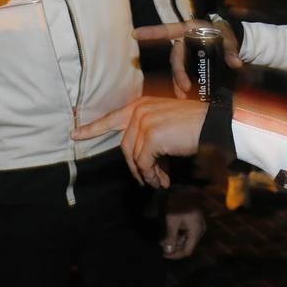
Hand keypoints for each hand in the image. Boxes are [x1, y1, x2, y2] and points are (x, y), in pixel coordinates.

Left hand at [72, 97, 207, 187]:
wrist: (213, 125)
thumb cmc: (194, 126)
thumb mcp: (166, 125)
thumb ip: (148, 135)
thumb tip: (139, 161)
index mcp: (141, 105)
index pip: (111, 118)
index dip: (91, 128)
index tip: (73, 134)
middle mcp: (140, 110)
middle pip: (125, 146)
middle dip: (136, 166)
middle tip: (151, 179)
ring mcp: (144, 122)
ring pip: (134, 157)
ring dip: (146, 173)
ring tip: (159, 181)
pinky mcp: (151, 136)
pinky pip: (144, 163)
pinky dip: (152, 175)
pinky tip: (162, 180)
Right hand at [132, 20, 242, 97]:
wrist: (229, 41)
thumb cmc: (226, 34)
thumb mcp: (230, 39)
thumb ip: (231, 50)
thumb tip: (235, 63)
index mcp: (189, 30)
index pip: (167, 30)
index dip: (151, 32)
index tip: (135, 35)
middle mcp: (183, 41)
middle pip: (175, 58)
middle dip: (177, 73)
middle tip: (184, 88)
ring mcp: (185, 53)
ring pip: (177, 68)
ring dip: (177, 82)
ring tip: (182, 95)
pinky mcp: (188, 63)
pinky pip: (182, 74)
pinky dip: (182, 84)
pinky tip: (184, 95)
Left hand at [161, 192, 205, 258]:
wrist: (181, 186)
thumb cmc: (175, 201)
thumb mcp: (171, 219)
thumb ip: (170, 236)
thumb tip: (168, 251)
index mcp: (196, 230)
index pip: (188, 251)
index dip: (175, 255)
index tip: (163, 254)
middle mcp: (199, 230)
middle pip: (187, 246)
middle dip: (174, 248)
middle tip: (161, 245)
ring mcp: (198, 225)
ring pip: (186, 240)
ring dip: (174, 241)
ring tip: (162, 239)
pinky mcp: (194, 221)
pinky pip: (186, 233)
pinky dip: (177, 235)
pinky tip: (168, 232)